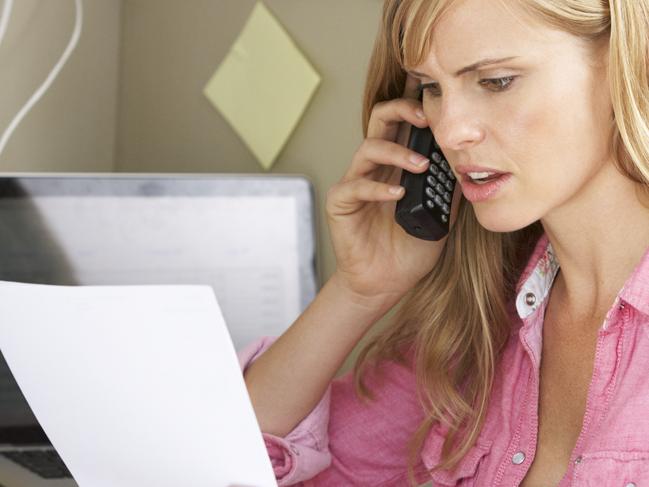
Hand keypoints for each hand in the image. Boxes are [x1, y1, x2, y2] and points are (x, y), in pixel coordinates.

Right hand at [325, 74, 460, 303]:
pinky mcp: (341, 203)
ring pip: (368, 148)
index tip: (440, 99)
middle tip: (427, 117)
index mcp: (397, 164)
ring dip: (397, 152)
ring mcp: (355, 182)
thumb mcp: (442, 214)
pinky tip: (398, 195)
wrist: (385, 283)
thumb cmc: (410, 249)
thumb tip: (473, 162)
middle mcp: (375, 167)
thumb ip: (450, 187)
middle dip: (402, 110)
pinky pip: (355, 186)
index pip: (403, 123)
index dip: (416, 105)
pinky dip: (378, 187)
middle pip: (380, 119)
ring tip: (422, 167)